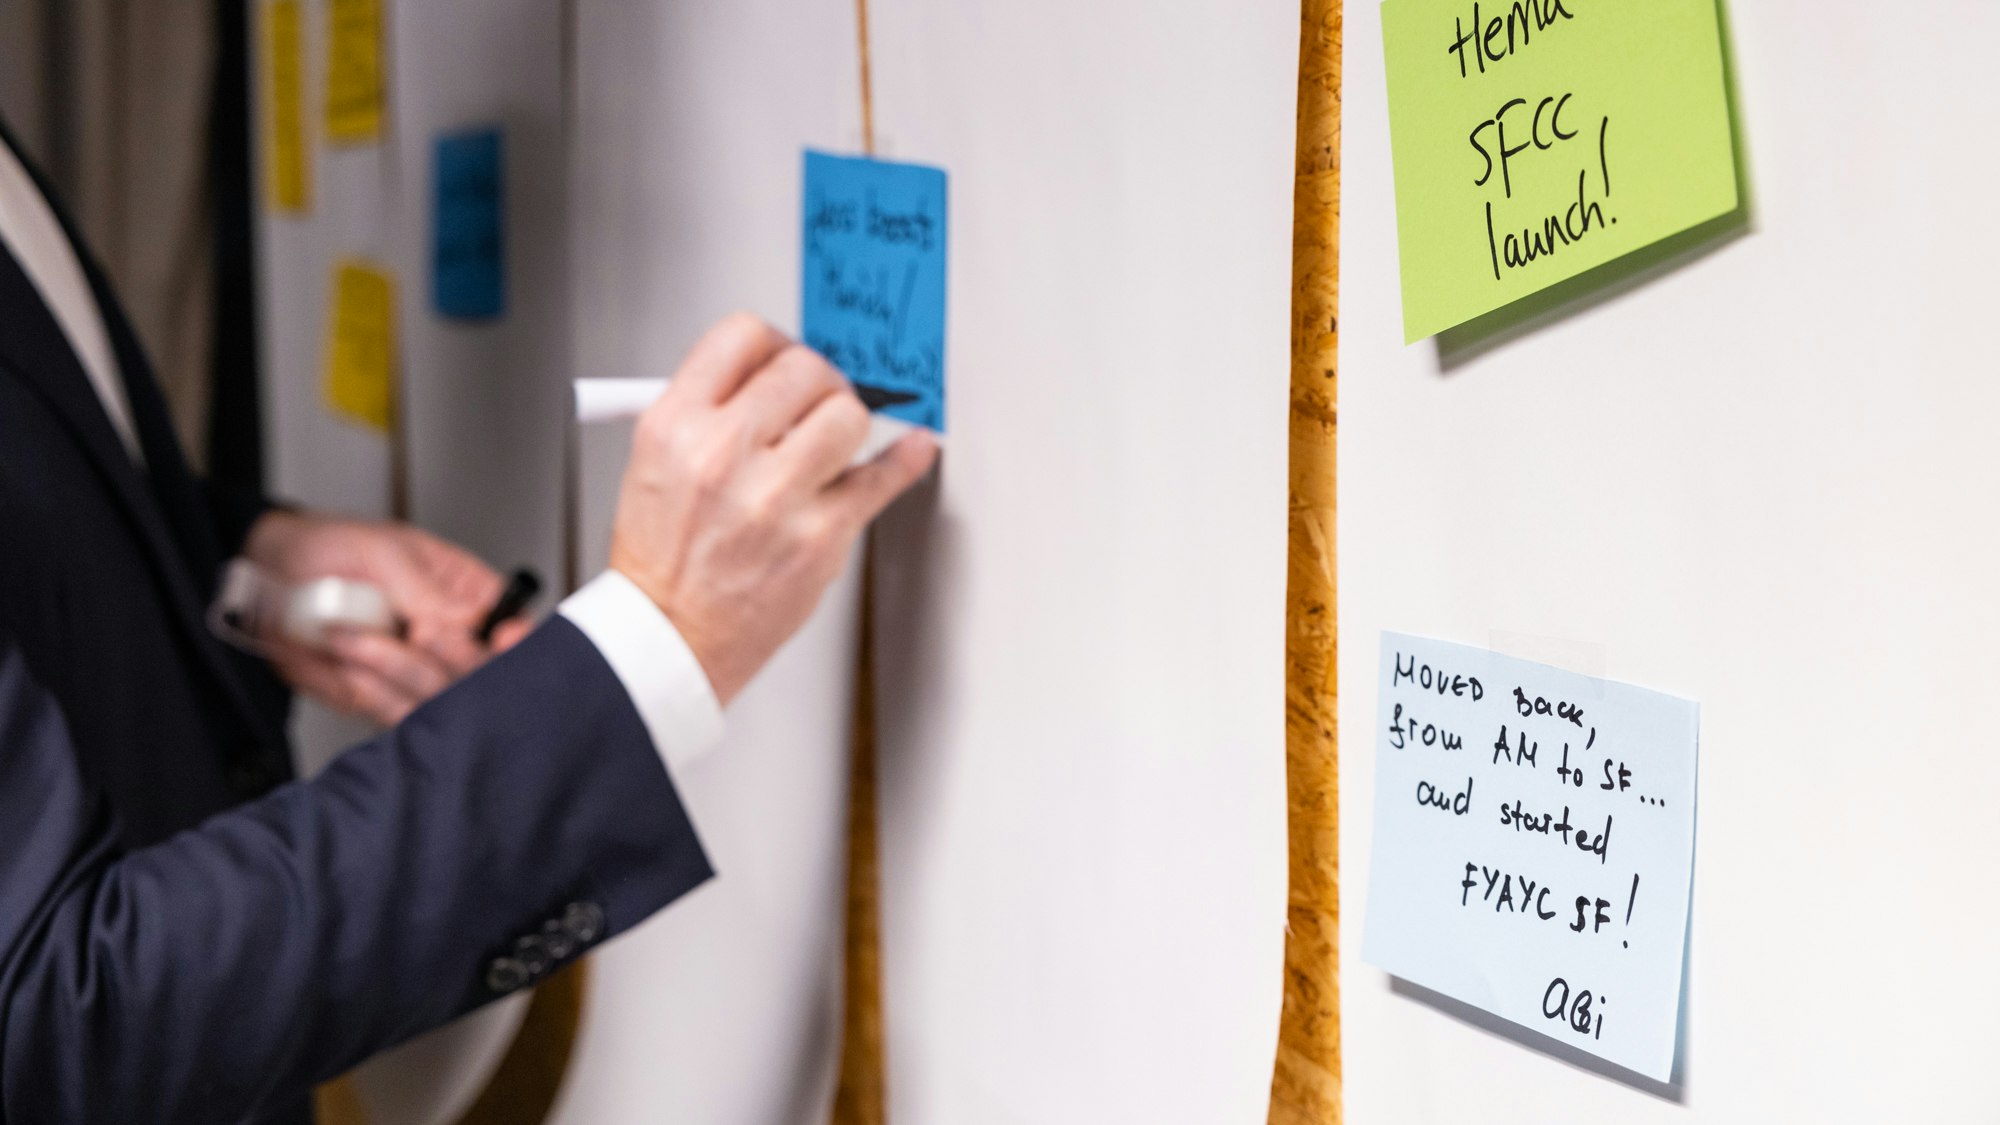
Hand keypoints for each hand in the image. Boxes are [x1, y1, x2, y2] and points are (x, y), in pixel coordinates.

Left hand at [243, 511, 532, 725]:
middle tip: (416, 631)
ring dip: (394, 667)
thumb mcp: (385, 553)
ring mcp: (414, 674)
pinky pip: (389, 712)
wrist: (269, 576)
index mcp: (464, 597)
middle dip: (449, 656)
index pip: (512, 628)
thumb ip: (428, 592)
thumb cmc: (331, 549)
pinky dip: (365, 686)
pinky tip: (342, 655)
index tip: (499, 639)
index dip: (514, 640)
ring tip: (351, 634)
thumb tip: (469, 625)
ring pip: (437, 700)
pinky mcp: (379, 699)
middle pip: (480, 674)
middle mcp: (447, 641)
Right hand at [609, 313, 937, 703]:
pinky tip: (913, 447)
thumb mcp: (654, 462)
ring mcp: (776, 497)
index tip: (783, 360)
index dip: (773, 342)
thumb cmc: (664, 557)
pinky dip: (905, 458)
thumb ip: (709, 410)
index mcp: (675, 425)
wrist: (669, 637)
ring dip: (846, 422)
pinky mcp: (820, 537)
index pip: (742, 337)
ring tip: (832, 444)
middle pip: (804, 368)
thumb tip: (775, 372)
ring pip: (846, 414)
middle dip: (816, 382)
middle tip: (814, 405)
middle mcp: (724, 453)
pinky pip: (881, 478)